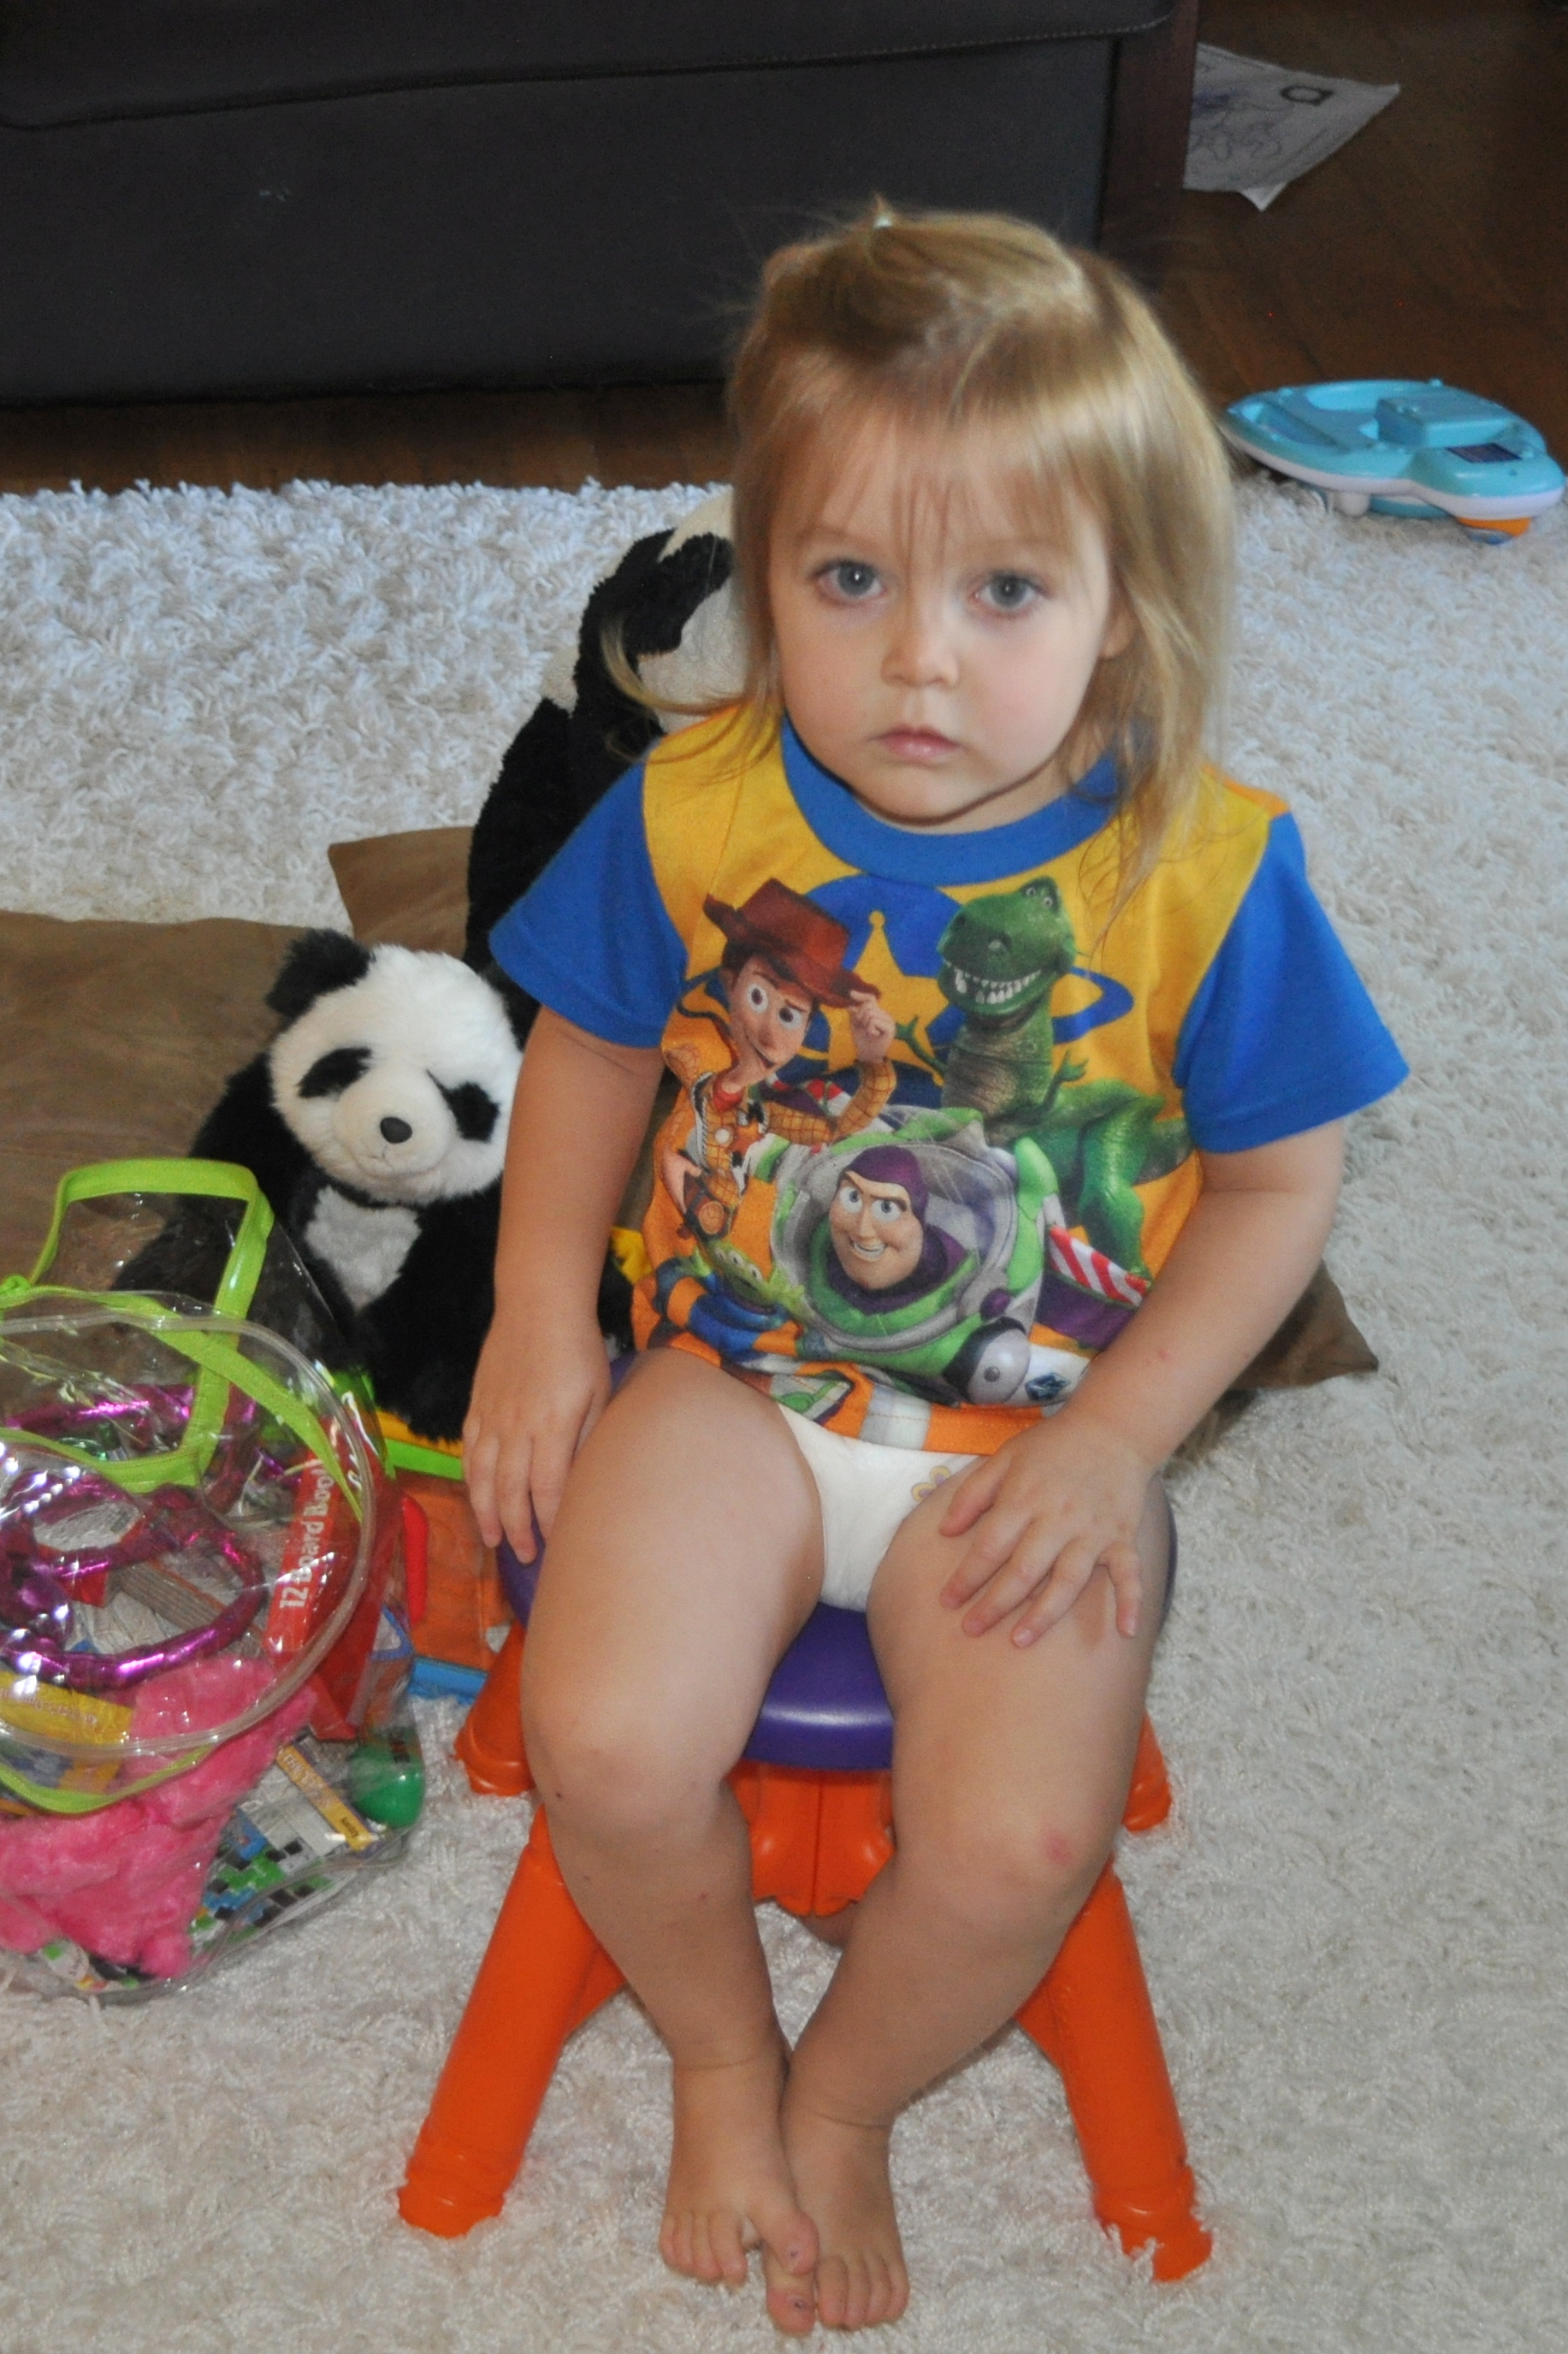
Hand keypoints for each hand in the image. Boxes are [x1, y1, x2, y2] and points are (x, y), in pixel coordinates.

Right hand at [463, 1305, 610, 1559]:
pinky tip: (476, 1497)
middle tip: (523, 1556)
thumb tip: (584, 1481)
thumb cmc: (579, 1349)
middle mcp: (517, 1427)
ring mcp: (491, 1417)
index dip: (548, 1521)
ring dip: (487, 1514)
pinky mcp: (476, 1406)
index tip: (555, 1543)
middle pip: (511, 1492)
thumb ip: (590, 1437)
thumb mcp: (600, 1392)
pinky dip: (470, 1480)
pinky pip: (469, 1453)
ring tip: (493, 1540)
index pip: (547, 1488)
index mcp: (553, 1425)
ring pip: (482, 1478)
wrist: (538, 1304)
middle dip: (516, 1530)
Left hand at [847, 989, 894, 1062]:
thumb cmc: (862, 1041)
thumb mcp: (855, 1025)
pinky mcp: (890, 1029)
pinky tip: (874, 1035)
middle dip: (860, 1016)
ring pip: (871, 1013)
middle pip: (868, 1006)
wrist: (868, 1056)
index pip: (871, 999)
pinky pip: (874, 1021)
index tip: (851, 993)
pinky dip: (870, 1029)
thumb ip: (854, 1014)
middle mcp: (885, 1015)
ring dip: (865, 1024)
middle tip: (863, 1027)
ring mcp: (889, 1021)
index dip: (861, 995)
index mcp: (878, 1012)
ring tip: (869, 1032)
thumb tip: (850, 1004)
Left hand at [936, 1409, 1155, 1644]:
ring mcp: (1093, 1532)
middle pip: (1023, 1571)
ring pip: (1068, 1581)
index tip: (946, 1601)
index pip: (990, 1547)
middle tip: (970, 1629)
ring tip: (1019, 1640)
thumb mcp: (1004, 1457)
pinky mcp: (1122, 1538)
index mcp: (1025, 1499)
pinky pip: (1130, 1574)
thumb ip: (972, 1494)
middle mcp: (1058, 1519)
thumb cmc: (1051, 1445)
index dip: (966, 1577)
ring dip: (1044, 1614)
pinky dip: (1131, 1602)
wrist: (1112, 1427)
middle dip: (994, 1603)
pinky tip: (1125, 1632)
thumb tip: (944, 1532)